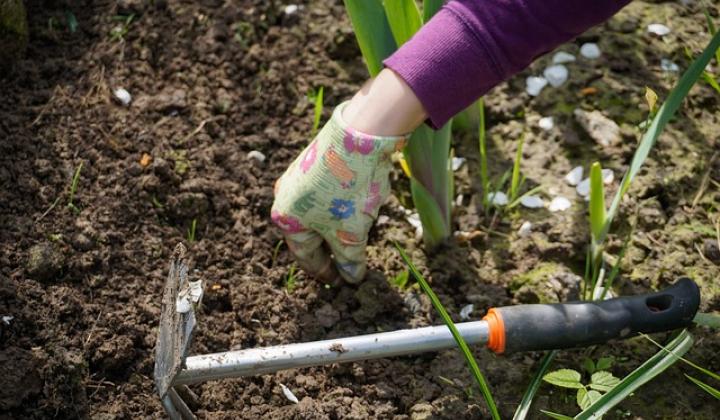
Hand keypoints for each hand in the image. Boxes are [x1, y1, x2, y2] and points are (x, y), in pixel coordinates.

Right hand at [271, 101, 405, 283]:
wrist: (360, 134)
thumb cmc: (348, 190)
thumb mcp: (351, 233)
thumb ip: (350, 259)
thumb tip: (352, 277)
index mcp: (286, 220)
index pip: (307, 257)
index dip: (327, 273)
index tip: (343, 283)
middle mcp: (285, 198)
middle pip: (310, 235)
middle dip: (331, 250)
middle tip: (349, 265)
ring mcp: (298, 178)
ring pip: (319, 214)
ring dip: (337, 228)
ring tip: (357, 237)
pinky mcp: (314, 163)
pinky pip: (325, 196)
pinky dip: (340, 208)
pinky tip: (358, 208)